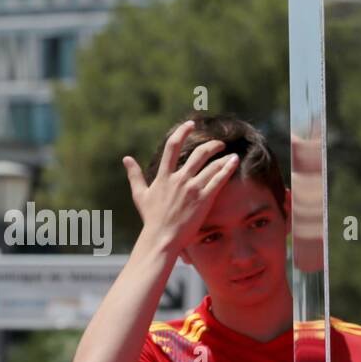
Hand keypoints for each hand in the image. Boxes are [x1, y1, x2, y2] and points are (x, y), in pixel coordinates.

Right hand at [121, 120, 239, 253]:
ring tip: (229, 153)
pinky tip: (234, 160)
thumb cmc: (151, 219)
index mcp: (163, 176)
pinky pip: (218, 180)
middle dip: (210, 145)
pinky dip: (227, 168)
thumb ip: (134, 175)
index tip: (190, 124)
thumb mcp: (140, 195)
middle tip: (218, 143)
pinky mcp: (204, 199)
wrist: (162, 238)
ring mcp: (192, 188)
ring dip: (222, 156)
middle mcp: (178, 179)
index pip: (172, 146)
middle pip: (198, 153)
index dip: (182, 132)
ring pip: (211, 165)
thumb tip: (126, 158)